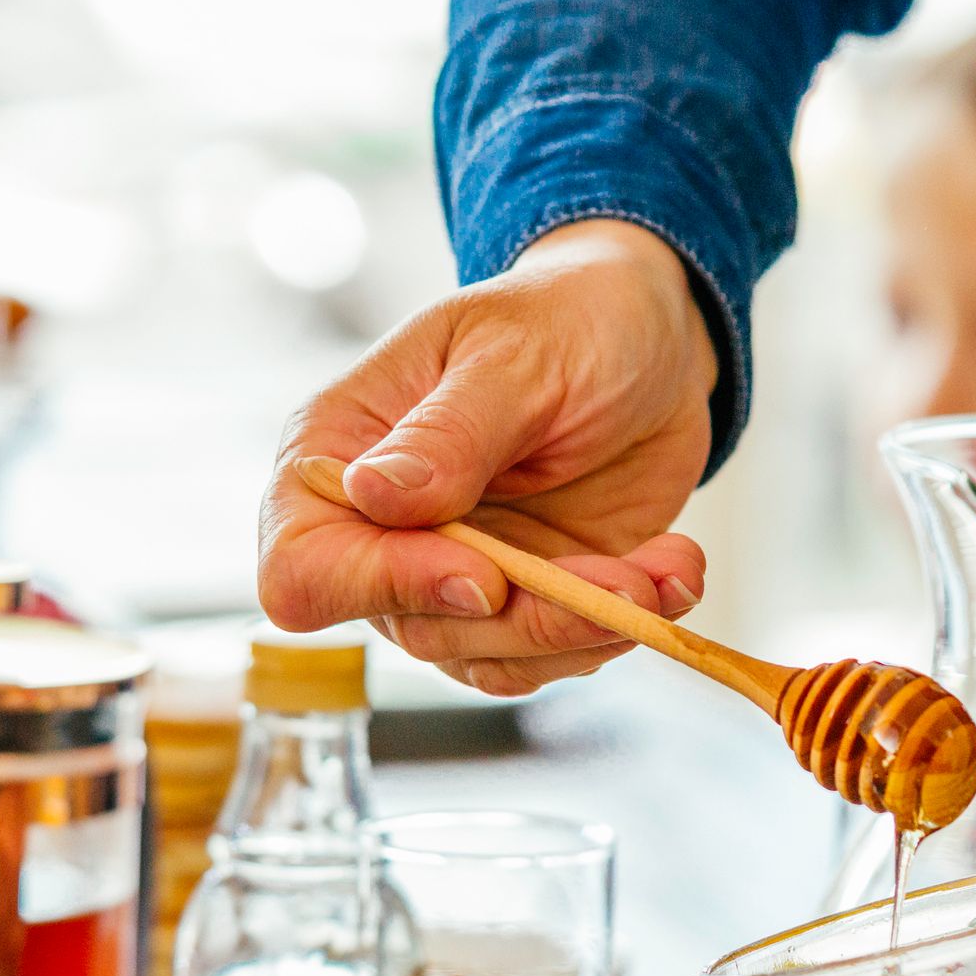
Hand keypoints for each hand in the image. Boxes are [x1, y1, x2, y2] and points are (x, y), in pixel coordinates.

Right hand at [258, 219, 719, 692]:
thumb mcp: (512, 356)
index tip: (484, 575)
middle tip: (624, 582)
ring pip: (488, 657)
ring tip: (663, 572)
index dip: (381, 587)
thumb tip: (369, 496)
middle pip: (410, 627)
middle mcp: (381, 530)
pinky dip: (618, 630)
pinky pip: (549, 657)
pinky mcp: (522, 601)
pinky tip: (671, 575)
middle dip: (527, 615)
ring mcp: (451, 572)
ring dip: (586, 627)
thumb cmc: (566, 318)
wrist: (652, 340)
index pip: (304, 566)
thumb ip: (446, 434)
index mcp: (339, 452)